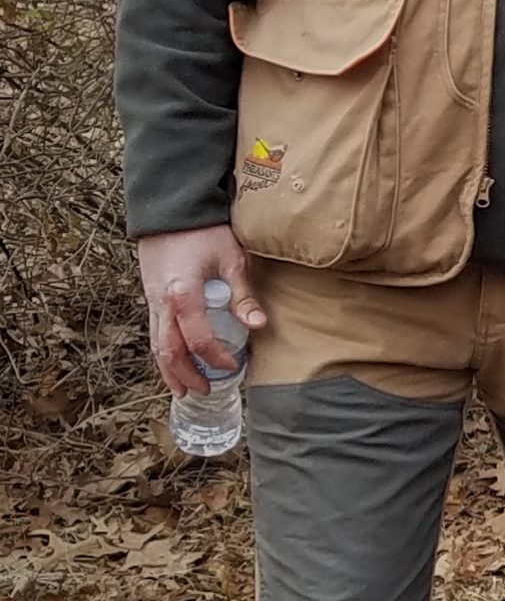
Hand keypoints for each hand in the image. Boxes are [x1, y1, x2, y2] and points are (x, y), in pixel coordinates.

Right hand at [137, 226, 266, 398]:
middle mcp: (161, 303)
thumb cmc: (204, 231)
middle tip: (203, 391)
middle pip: (169, 351)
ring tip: (184, 388)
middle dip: (185, 375)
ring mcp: (151, 301)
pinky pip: (154, 332)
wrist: (170, 210)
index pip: (198, 340)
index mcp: (183, 295)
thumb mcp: (231, 260)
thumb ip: (243, 295)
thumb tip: (259, 326)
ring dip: (169, 370)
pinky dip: (163, 352)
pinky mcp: (150, 296)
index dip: (214, 358)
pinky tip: (174, 361)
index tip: (231, 366)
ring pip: (156, 344)